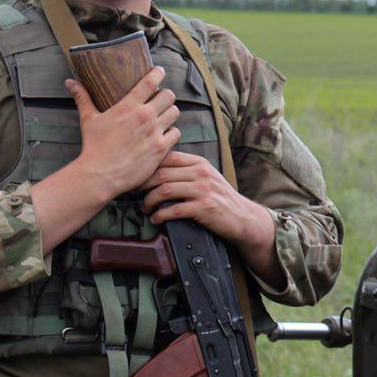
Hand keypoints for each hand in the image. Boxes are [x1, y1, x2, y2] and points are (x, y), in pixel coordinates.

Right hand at [67, 67, 179, 199]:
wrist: (100, 175)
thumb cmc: (93, 146)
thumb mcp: (88, 119)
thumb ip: (83, 98)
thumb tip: (69, 82)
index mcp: (129, 106)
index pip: (151, 81)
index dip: (158, 73)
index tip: (159, 72)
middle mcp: (145, 116)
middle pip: (169, 95)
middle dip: (166, 96)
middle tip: (160, 100)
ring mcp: (154, 132)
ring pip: (175, 112)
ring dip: (170, 113)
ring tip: (164, 117)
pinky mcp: (161, 148)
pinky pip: (176, 133)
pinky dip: (172, 133)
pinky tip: (165, 135)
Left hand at [139, 151, 283, 286]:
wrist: (242, 217)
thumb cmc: (220, 198)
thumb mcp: (207, 177)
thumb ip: (187, 170)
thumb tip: (156, 169)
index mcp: (199, 163)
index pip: (167, 157)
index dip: (148, 166)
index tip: (137, 177)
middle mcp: (201, 173)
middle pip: (161, 173)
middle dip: (143, 185)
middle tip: (134, 193)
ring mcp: (203, 190)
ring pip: (165, 190)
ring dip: (149, 201)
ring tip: (145, 208)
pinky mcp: (204, 208)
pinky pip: (174, 209)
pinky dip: (160, 215)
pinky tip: (156, 219)